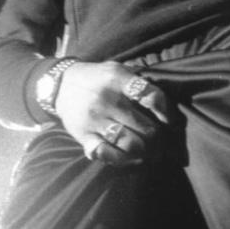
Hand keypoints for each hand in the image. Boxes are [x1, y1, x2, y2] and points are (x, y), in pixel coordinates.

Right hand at [54, 61, 169, 166]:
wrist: (60, 85)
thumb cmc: (97, 79)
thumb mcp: (117, 70)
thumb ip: (139, 84)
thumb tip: (165, 109)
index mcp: (117, 79)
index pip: (151, 96)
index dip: (166, 112)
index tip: (169, 121)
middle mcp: (106, 98)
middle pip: (145, 127)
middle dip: (158, 137)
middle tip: (161, 140)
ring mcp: (93, 118)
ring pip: (130, 143)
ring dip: (144, 151)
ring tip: (147, 150)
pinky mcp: (83, 134)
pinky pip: (106, 153)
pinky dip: (121, 159)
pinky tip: (128, 156)